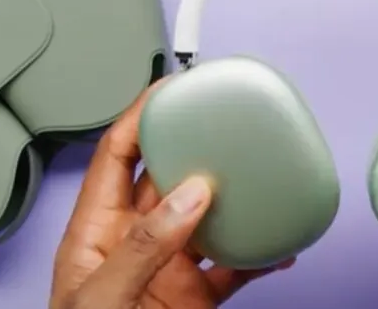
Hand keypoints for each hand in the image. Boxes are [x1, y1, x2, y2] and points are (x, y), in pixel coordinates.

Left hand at [49, 84, 293, 308]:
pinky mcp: (197, 294)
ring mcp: (170, 265)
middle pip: (169, 175)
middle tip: (225, 124)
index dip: (142, 115)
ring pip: (208, 215)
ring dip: (235, 197)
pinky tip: (279, 244)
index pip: (118, 154)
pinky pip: (235, 264)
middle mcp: (137, 239)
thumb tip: (191, 195)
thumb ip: (146, 246)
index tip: (171, 88)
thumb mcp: (104, 296)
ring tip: (259, 177)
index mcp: (98, 229)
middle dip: (196, 146)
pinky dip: (260, 253)